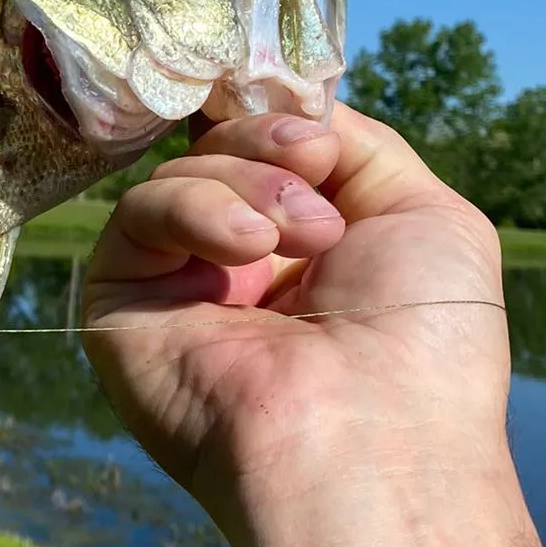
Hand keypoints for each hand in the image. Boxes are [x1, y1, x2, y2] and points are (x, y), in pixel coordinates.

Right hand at [80, 103, 508, 532]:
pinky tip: (248, 250)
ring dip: (247, 180)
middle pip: (219, 148)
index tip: (314, 131)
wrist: (368, 437)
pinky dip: (196, 208)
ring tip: (300, 239)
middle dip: (273, 144)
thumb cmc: (420, 343)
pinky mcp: (122, 306)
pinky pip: (138, 215)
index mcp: (308, 254)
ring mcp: (178, 288)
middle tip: (316, 183)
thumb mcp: (423, 214)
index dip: (282, 121)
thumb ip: (357, 147)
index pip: (268, 151)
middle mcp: (237, 270)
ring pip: (180, 172)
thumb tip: (294, 109)